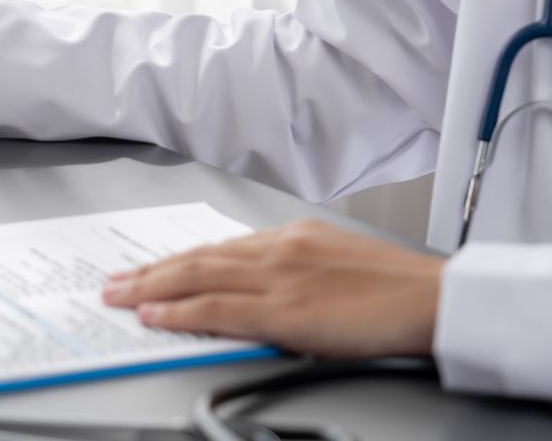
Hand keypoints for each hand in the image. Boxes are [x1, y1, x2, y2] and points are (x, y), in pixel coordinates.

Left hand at [100, 219, 443, 357]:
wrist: (438, 299)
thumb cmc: (401, 290)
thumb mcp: (341, 265)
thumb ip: (299, 272)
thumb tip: (267, 290)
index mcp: (294, 237)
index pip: (221, 248)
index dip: (180, 260)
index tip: (152, 269)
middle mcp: (279, 249)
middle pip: (197, 258)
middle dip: (150, 271)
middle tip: (113, 280)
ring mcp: (278, 278)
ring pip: (196, 277)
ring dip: (150, 287)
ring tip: (117, 295)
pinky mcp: (284, 310)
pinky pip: (217, 308)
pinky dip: (179, 310)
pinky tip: (154, 315)